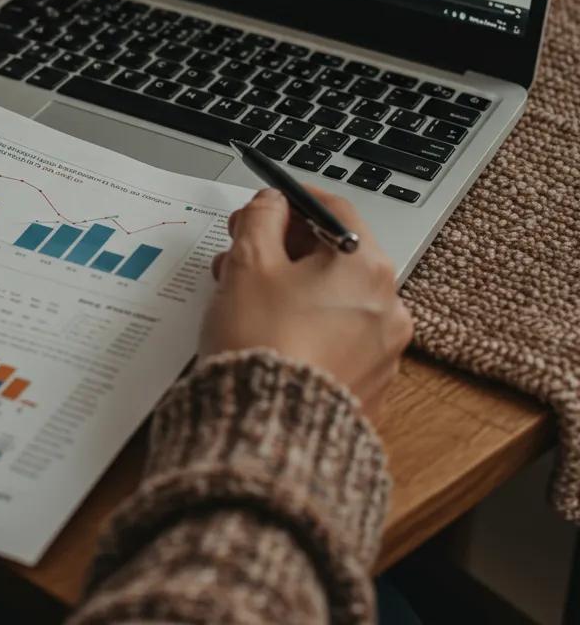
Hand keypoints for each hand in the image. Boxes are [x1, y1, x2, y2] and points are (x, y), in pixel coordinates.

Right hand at [202, 187, 412, 421]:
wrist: (268, 428)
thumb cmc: (261, 342)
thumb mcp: (248, 262)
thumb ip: (260, 218)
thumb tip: (272, 204)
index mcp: (366, 267)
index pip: (333, 211)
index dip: (290, 201)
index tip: (264, 204)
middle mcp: (387, 305)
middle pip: (333, 256)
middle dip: (282, 248)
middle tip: (241, 251)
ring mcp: (382, 349)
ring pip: (332, 298)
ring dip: (289, 287)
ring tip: (243, 297)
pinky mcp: (368, 384)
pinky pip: (335, 338)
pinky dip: (304, 326)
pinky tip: (268, 333)